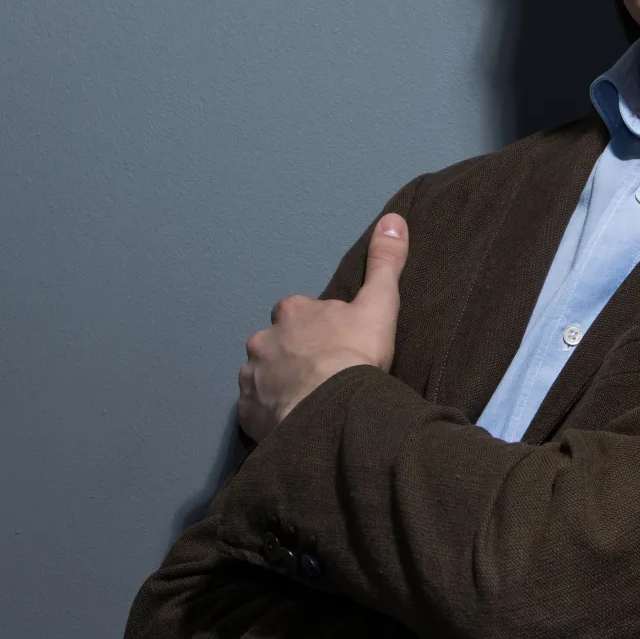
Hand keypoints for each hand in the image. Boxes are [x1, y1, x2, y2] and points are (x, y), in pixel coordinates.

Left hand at [237, 213, 408, 443]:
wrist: (334, 411)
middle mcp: (263, 340)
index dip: (316, 326)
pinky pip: (255, 409)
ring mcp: (252, 377)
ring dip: (278, 384)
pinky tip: (291, 420)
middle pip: (276, 343)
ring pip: (262, 375)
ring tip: (308, 400)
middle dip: (292, 355)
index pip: (298, 312)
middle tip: (321, 374)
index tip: (335, 342)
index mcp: (292, 311)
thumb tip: (393, 218)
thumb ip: (384, 262)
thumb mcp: (379, 303)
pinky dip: (268, 413)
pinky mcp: (247, 413)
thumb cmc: (355, 354)